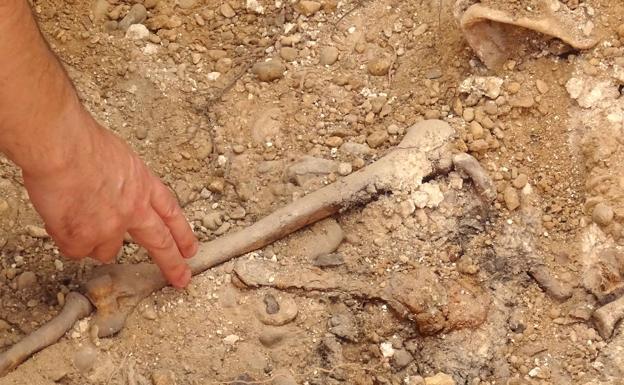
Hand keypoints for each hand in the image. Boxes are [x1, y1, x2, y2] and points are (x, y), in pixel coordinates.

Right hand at [22, 115, 197, 287]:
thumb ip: (121, 182)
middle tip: (181, 277)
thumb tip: (112, 191)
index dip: (181, 232)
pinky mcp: (84, 240)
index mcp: (144, 186)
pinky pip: (75, 249)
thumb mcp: (117, 158)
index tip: (189, 248)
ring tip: (75, 218)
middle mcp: (134, 210)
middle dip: (172, 262)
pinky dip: (65, 238)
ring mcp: (110, 228)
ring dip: (92, 241)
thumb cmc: (81, 142)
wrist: (62, 147)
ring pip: (106, 251)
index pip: (171, 213)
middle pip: (160, 242)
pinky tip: (59, 218)